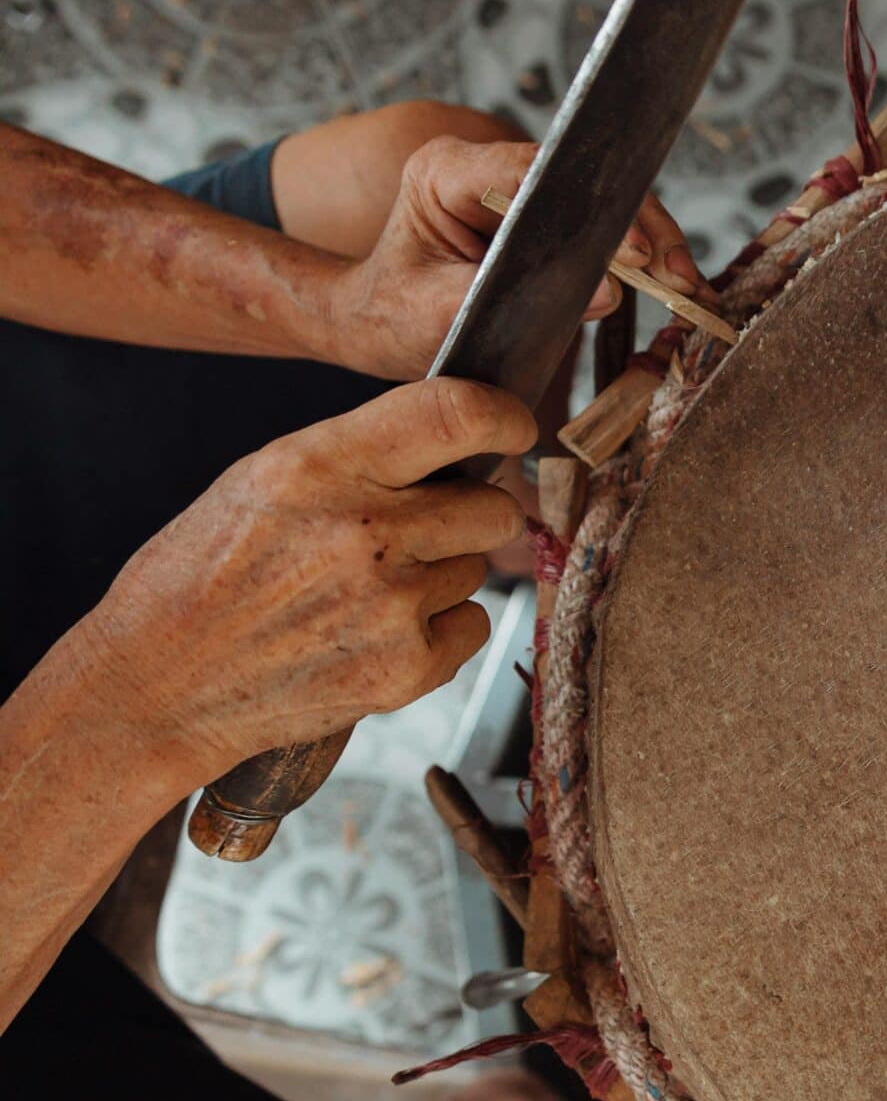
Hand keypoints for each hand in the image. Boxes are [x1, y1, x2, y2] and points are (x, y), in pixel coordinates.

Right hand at [71, 380, 538, 779]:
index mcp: (321, 465)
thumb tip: (463, 448)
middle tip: (425, 530)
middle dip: (473, 515)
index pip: (454, 415)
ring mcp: (390, 604)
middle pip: (492, 507)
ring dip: (440, 576)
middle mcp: (365, 530)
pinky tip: (376, 634)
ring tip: (364, 593)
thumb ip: (361, 459)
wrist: (159, 684)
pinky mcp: (405, 669)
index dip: (502, 418)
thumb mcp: (265, 481)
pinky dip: (439, 632)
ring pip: (475, 569)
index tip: (513, 431)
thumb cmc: (206, 576)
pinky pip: (471, 626)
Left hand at [322, 137, 703, 379]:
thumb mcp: (439, 315)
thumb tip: (607, 291)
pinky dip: (632, 251)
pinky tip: (664, 279)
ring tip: (683, 282)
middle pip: (581, 178)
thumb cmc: (392, 317)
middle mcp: (481, 167)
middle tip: (679, 274)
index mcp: (445, 173)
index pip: (536, 173)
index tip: (634, 252)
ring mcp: (512, 186)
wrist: (373, 322)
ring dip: (645, 238)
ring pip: (597, 196)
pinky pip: (594, 220)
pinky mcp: (535, 212)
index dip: (594, 208)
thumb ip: (514, 301)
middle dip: (638, 224)